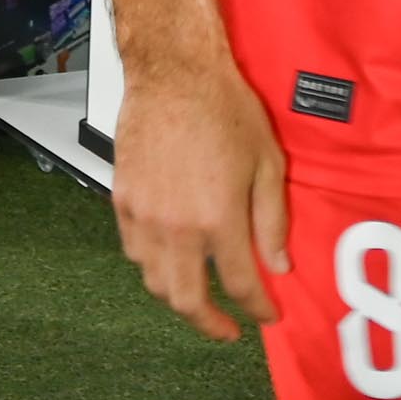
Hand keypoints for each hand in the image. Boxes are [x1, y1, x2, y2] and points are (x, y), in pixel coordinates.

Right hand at [109, 60, 291, 341]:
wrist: (173, 71)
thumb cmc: (223, 107)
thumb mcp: (268, 163)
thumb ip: (273, 220)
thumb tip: (279, 264)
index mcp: (219, 219)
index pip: (241, 286)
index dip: (258, 309)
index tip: (267, 315)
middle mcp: (177, 226)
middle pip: (188, 300)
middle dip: (210, 324)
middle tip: (227, 328)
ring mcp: (144, 216)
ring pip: (155, 281)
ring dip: (179, 297)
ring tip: (198, 296)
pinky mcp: (122, 200)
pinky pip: (133, 251)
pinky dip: (152, 266)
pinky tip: (169, 260)